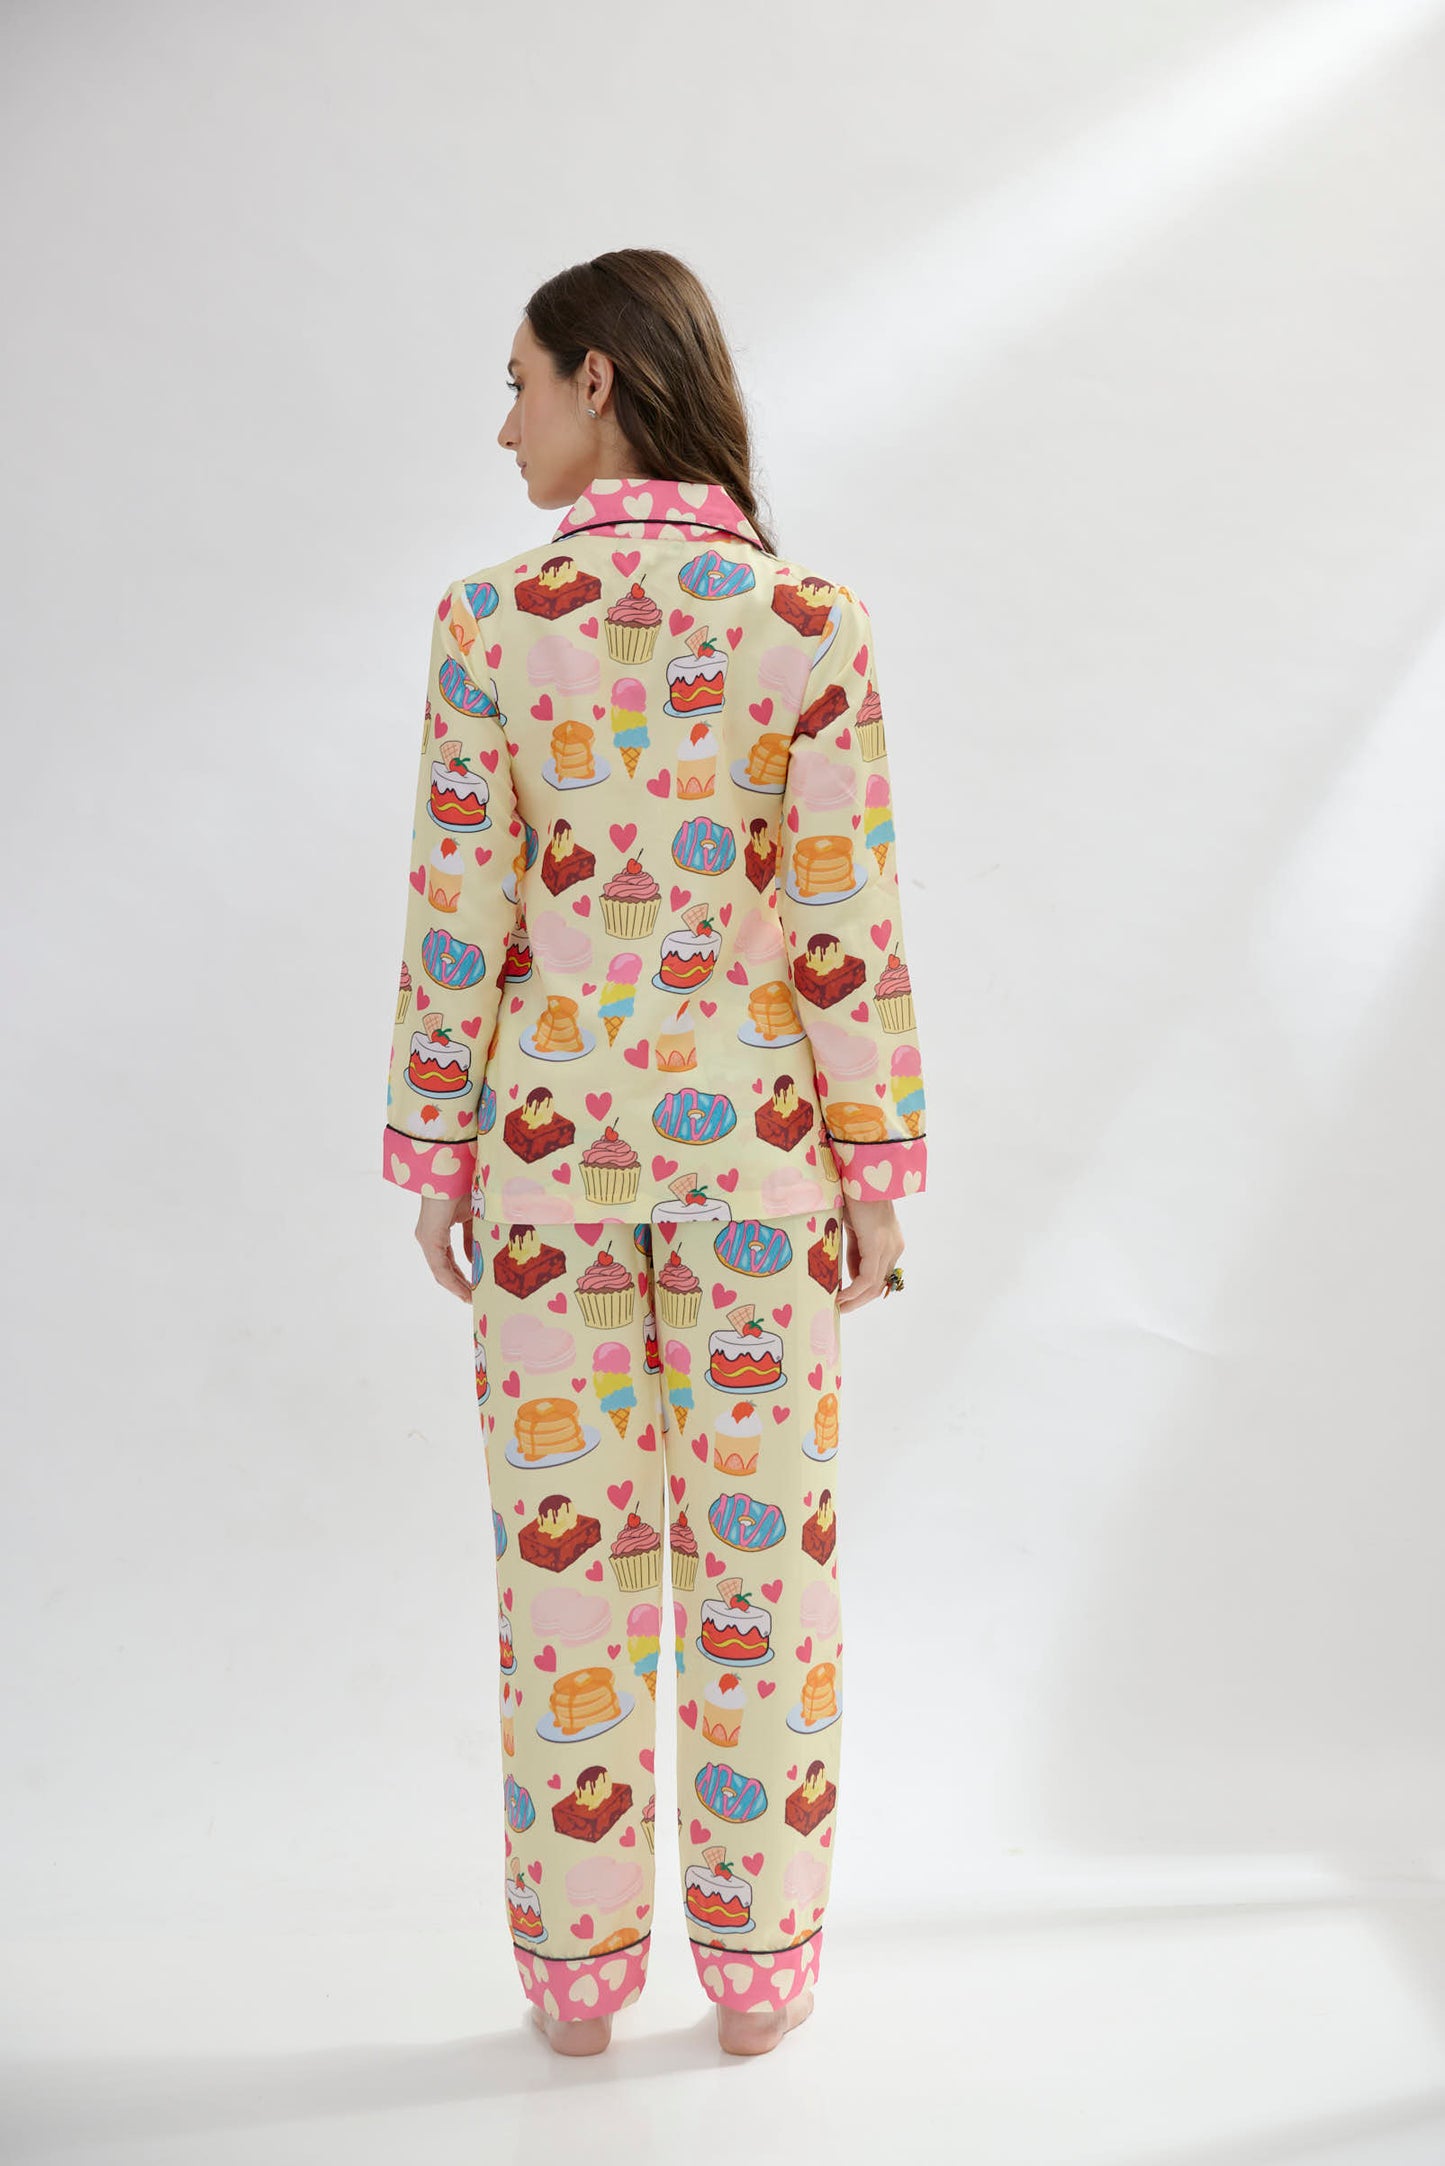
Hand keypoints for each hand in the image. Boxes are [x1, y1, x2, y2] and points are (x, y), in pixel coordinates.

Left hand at [416, 1193, 472, 1302]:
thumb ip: (473, 1237)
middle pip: (445, 1268)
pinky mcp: (429, 1239)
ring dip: (457, 1286)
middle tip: (474, 1297)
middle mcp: (429, 1237)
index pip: (450, 1258)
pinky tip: (465, 1291)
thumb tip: (475, 1259)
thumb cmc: (465, 1186)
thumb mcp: (474, 1216)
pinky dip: (453, 1281)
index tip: (476, 1285)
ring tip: (471, 1299)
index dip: (463, 1273)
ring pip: (441, 1271)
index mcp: (439, 1229)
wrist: (453, 1170)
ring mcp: (427, 1239)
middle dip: (460, 1283)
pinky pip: (440, 1268)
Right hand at [838, 1196, 903, 1313]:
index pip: (879, 1274)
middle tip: (840, 1309)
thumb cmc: (854, 1197)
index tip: (844, 1297)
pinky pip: (867, 1278)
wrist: (859, 1176)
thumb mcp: (855, 1229)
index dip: (862, 1290)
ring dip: (855, 1299)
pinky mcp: (877, 1247)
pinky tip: (840, 1296)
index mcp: (891, 1243)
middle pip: (879, 1284)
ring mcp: (888, 1248)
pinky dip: (854, 1291)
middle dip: (859, 1300)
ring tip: (838, 1307)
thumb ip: (856, 1250)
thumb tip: (851, 1275)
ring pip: (874, 1285)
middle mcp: (894, 1248)